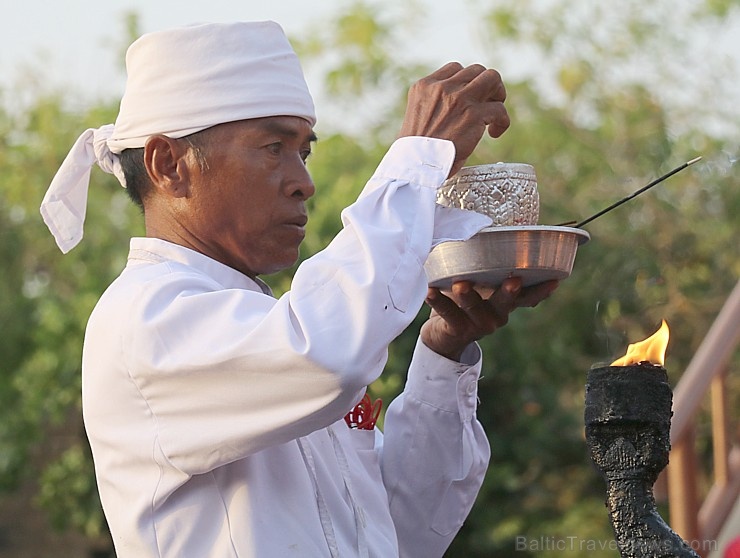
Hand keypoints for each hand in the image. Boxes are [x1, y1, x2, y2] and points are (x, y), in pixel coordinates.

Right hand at [398, 62, 509, 176]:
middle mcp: (442, 87)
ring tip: (493, 113)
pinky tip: (494, 133)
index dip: (466, 83)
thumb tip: (458, 107)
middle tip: (485, 106)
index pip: (455, 69)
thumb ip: (435, 104)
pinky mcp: (474, 114)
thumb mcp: (419, 116)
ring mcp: (459, 98)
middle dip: (485, 86)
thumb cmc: (416, 151)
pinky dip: (502, 121)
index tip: (468, 100)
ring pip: (492, 78)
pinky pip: (499, 109)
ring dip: (497, 94)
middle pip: (476, 70)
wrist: (415, 166)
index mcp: (425, 86)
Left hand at [420, 277, 558, 360]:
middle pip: (506, 304)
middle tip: (514, 281)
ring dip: (468, 297)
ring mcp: (478, 325)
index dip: (542, 290)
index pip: (529, 297)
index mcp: (505, 302)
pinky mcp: (457, 330)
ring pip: (475, 309)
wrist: (443, 334)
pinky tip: (430, 292)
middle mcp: (497, 315)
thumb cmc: (464, 300)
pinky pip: (448, 315)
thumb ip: (486, 264)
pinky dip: (439, 303)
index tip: (554, 280)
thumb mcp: (480, 283)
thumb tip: (487, 224)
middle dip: (510, 293)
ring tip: (460, 285)